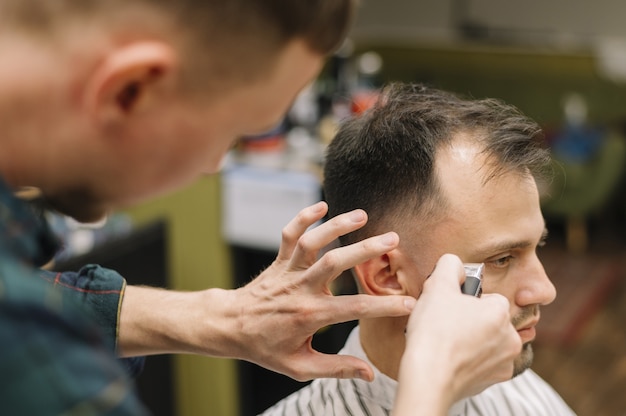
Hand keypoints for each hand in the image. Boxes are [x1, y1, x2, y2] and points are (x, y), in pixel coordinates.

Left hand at [227, 202, 415, 380]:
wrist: (230, 326)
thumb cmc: (265, 348)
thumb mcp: (299, 367)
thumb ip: (336, 368)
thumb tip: (369, 374)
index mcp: (310, 315)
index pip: (354, 308)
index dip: (385, 306)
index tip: (410, 304)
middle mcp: (300, 288)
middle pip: (335, 263)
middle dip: (365, 249)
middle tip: (393, 240)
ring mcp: (288, 270)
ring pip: (312, 242)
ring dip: (337, 226)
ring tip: (362, 215)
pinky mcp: (279, 260)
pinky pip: (289, 234)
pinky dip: (303, 217)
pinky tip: (322, 205)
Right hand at [393, 254, 520, 415]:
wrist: (428, 378)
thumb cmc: (433, 332)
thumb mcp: (437, 286)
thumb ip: (449, 265)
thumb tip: (454, 263)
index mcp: (500, 312)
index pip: (488, 297)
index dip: (466, 300)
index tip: (449, 308)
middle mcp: (510, 337)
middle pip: (489, 320)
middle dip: (470, 321)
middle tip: (445, 325)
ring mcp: (504, 361)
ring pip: (487, 342)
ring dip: (472, 340)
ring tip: (447, 344)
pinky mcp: (493, 381)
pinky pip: (484, 363)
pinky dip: (471, 361)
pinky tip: (452, 360)